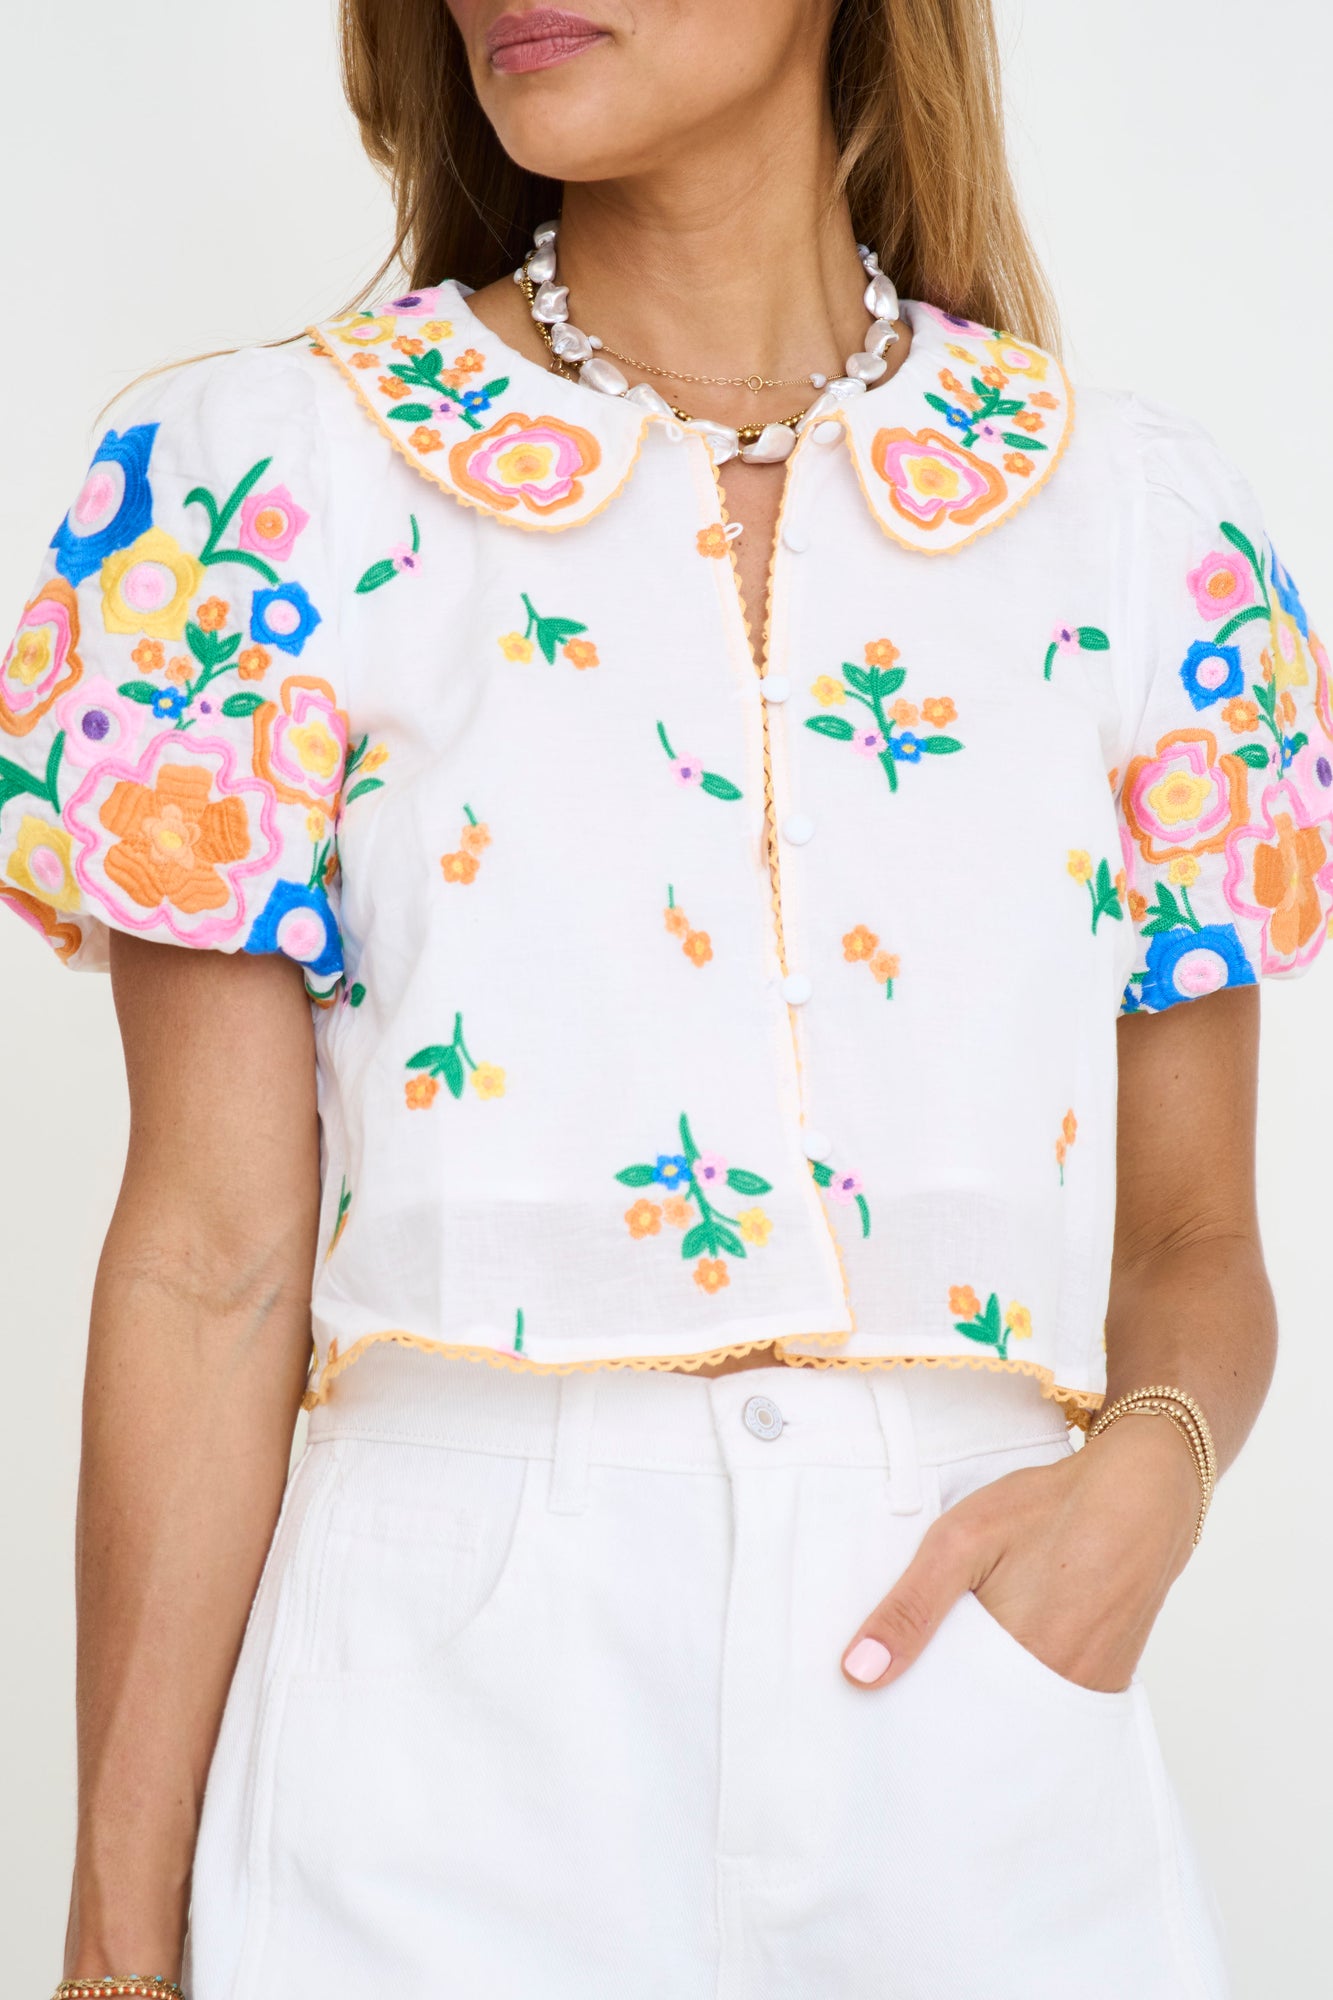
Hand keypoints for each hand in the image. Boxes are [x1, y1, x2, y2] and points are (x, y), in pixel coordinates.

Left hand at [840, 1414, 1201, 1693]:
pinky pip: (1052, 1704)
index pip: (950, 1723)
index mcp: (1021, 1664)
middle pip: (987, 1726)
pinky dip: (1022, 1691)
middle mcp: (1061, 1691)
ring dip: (986, 1703)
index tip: (881, 1714)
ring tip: (949, 1674)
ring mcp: (1091, 1689)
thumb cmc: (1049, 1508)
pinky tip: (1000, 1658)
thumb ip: (911, 1608)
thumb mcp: (961, 1540)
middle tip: (905, 1696)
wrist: (1140, 1490)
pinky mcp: (1109, 1679)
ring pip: (1020, 1717)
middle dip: (948, 1715)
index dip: (914, 1716)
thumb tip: (860, 1673)